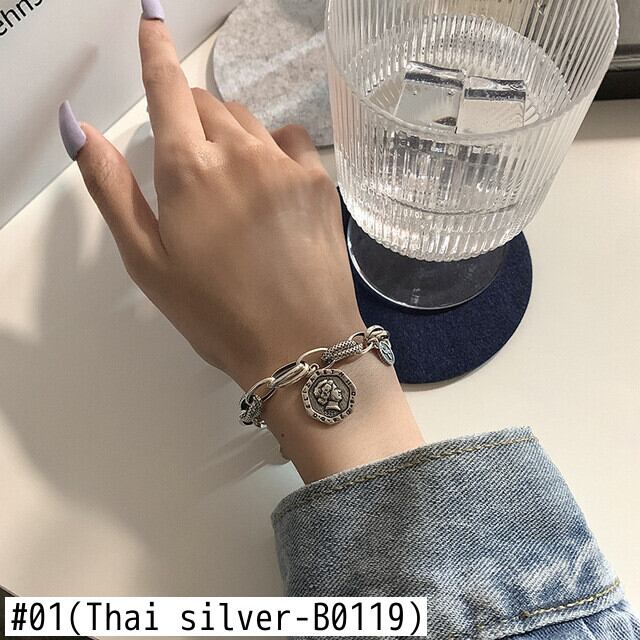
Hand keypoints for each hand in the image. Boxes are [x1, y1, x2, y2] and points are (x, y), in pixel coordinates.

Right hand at [60, 20, 362, 390]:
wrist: (299, 345)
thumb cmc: (215, 314)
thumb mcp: (147, 260)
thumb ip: (111, 187)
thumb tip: (80, 126)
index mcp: (189, 170)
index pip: (167, 88)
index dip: (155, 49)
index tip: (152, 16)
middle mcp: (239, 152)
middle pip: (208, 104)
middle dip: (192, 118)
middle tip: (192, 166)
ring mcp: (285, 163)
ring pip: (249, 120)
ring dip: (231, 134)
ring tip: (231, 187)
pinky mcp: (321, 180)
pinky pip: (290, 139)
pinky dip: (273, 149)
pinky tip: (270, 186)